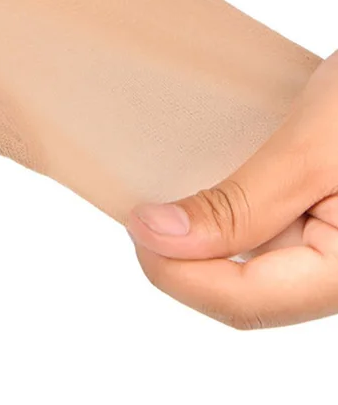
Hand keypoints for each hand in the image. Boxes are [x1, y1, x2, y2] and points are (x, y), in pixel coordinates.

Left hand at [127, 49, 337, 328]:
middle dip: (188, 260)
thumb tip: (158, 237)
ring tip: (164, 197)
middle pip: (252, 291)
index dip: (177, 273)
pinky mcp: (334, 217)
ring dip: (209, 240)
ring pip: (261, 265)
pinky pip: (277, 234)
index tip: (133, 224)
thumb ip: (240, 205)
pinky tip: (205, 184)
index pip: (248, 302)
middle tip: (139, 209)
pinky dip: (236, 216)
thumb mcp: (308, 149)